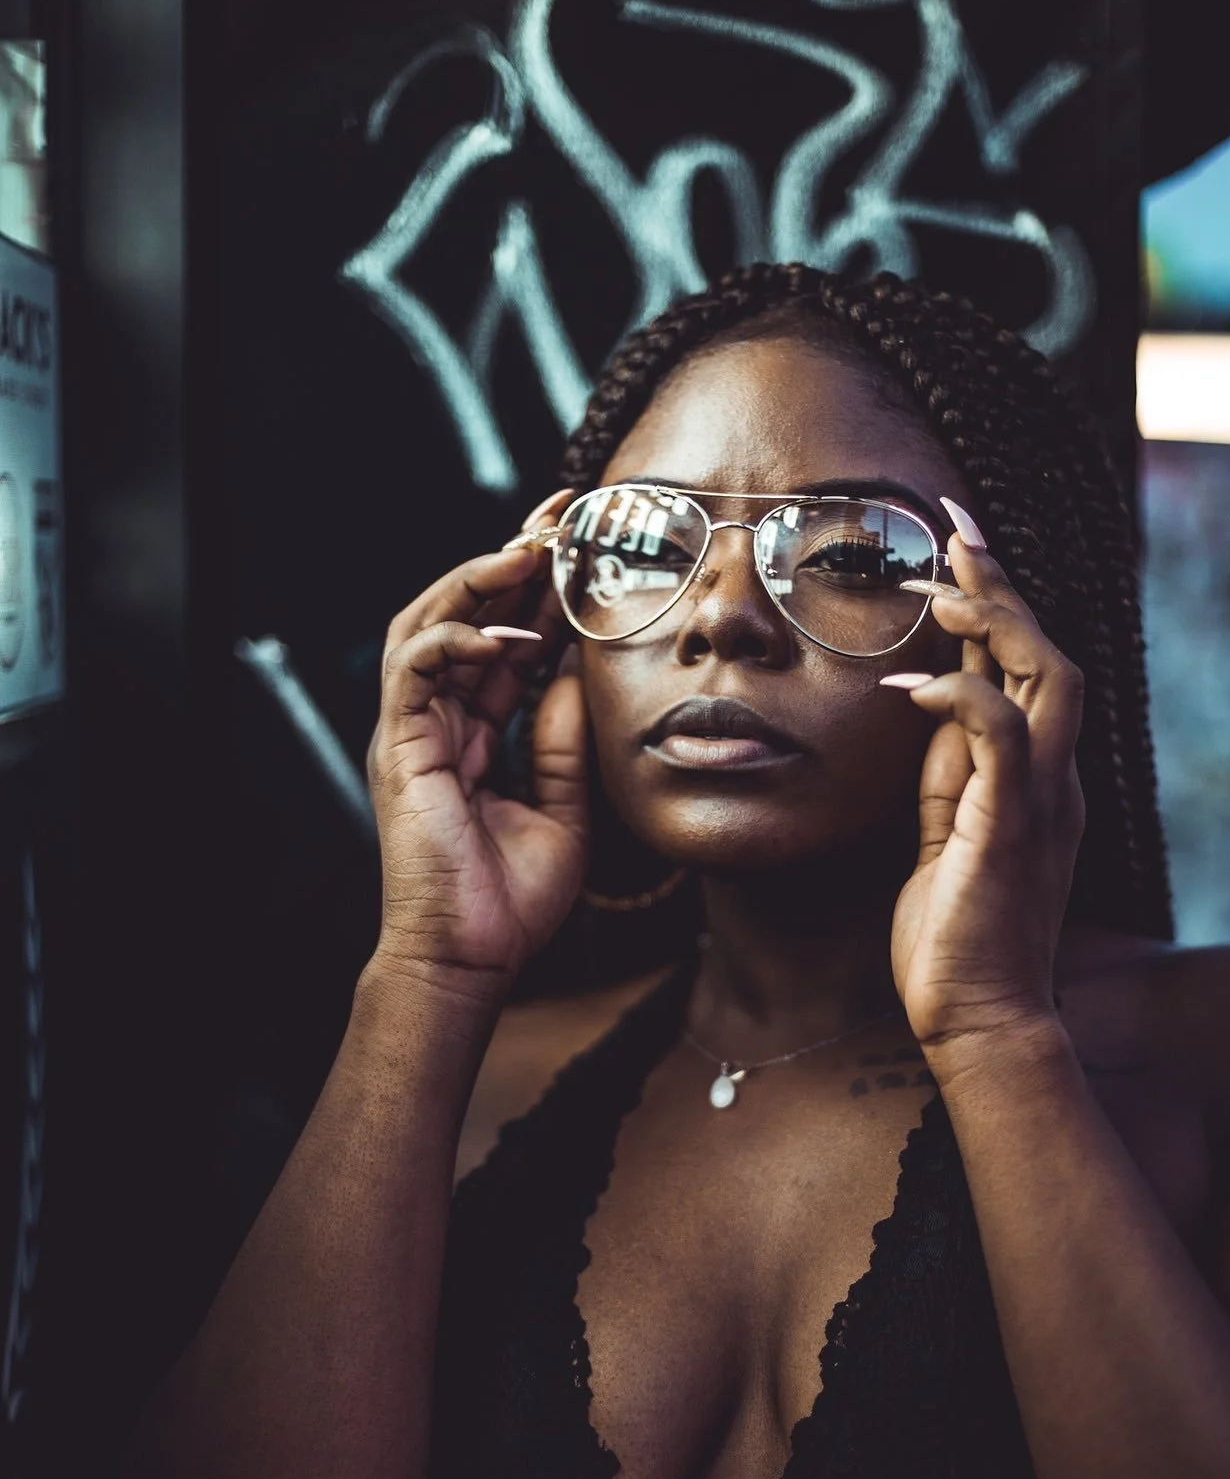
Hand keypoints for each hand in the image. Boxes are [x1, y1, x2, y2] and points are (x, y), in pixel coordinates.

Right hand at [367, 490, 587, 985]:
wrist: (469, 959)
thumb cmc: (509, 902)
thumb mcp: (562, 810)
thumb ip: (563, 742)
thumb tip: (576, 676)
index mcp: (474, 734)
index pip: (504, 643)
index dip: (538, 595)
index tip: (582, 551)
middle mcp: (438, 722)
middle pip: (464, 616)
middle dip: (509, 561)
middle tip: (558, 518)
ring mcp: (412, 731)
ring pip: (428, 622)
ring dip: (477, 580)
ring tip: (528, 549)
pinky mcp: (398, 746)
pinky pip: (414, 665)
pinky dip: (456, 637)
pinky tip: (506, 632)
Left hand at [886, 526, 1084, 1062]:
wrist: (977, 1021)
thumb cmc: (954, 942)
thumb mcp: (943, 839)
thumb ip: (949, 778)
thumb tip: (928, 714)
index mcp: (1039, 782)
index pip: (1029, 672)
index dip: (999, 605)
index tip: (960, 551)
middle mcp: (1054, 782)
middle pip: (1049, 652)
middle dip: (1001, 586)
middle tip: (955, 533)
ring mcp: (1041, 802)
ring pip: (1046, 675)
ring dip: (992, 623)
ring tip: (938, 594)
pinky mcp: (1011, 828)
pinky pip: (999, 734)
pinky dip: (957, 696)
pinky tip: (907, 687)